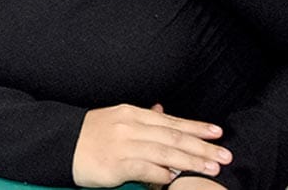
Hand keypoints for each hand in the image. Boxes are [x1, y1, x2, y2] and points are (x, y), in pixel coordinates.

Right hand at [71, 104, 231, 186]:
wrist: (62, 145)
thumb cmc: (92, 135)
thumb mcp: (117, 119)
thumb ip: (142, 118)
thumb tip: (163, 111)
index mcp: (131, 114)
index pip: (170, 121)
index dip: (196, 127)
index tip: (217, 132)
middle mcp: (130, 126)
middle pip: (173, 135)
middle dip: (202, 146)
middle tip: (225, 154)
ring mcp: (123, 144)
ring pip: (165, 151)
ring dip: (191, 160)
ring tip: (211, 167)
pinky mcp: (116, 164)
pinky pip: (145, 168)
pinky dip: (163, 172)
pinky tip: (177, 177)